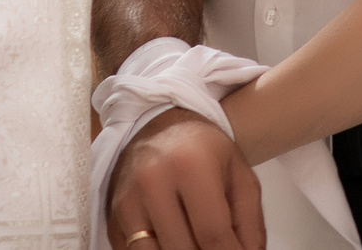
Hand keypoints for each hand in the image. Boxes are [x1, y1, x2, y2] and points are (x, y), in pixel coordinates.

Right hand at [107, 108, 264, 249]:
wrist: (159, 124)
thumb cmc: (205, 152)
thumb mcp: (241, 178)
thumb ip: (250, 226)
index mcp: (190, 166)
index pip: (213, 235)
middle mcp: (151, 182)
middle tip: (216, 245)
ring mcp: (126, 201)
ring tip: (194, 242)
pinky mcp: (111, 218)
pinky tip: (173, 239)